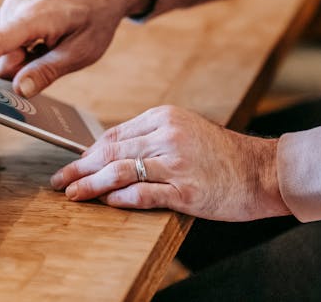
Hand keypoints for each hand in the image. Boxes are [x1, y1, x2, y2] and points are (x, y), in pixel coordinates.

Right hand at [0, 0, 152, 96]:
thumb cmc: (94, 22)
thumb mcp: (80, 53)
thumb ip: (47, 72)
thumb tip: (19, 90)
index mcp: (34, 17)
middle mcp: (15, 9)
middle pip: (1, 59)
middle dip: (21, 70)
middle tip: (53, 57)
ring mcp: (11, 10)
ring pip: (5, 55)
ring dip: (27, 60)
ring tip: (54, 45)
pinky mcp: (11, 14)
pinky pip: (9, 46)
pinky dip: (26, 51)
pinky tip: (47, 41)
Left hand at [50, 105, 290, 221]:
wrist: (261, 171)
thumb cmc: (221, 154)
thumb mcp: (184, 131)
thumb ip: (150, 137)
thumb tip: (109, 152)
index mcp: (164, 117)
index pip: (114, 135)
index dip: (87, 152)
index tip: (71, 163)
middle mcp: (168, 135)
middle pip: (111, 152)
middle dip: (80, 167)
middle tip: (59, 180)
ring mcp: (176, 163)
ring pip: (121, 171)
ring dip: (92, 184)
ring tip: (74, 194)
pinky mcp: (185, 191)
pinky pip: (143, 194)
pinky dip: (121, 198)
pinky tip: (107, 202)